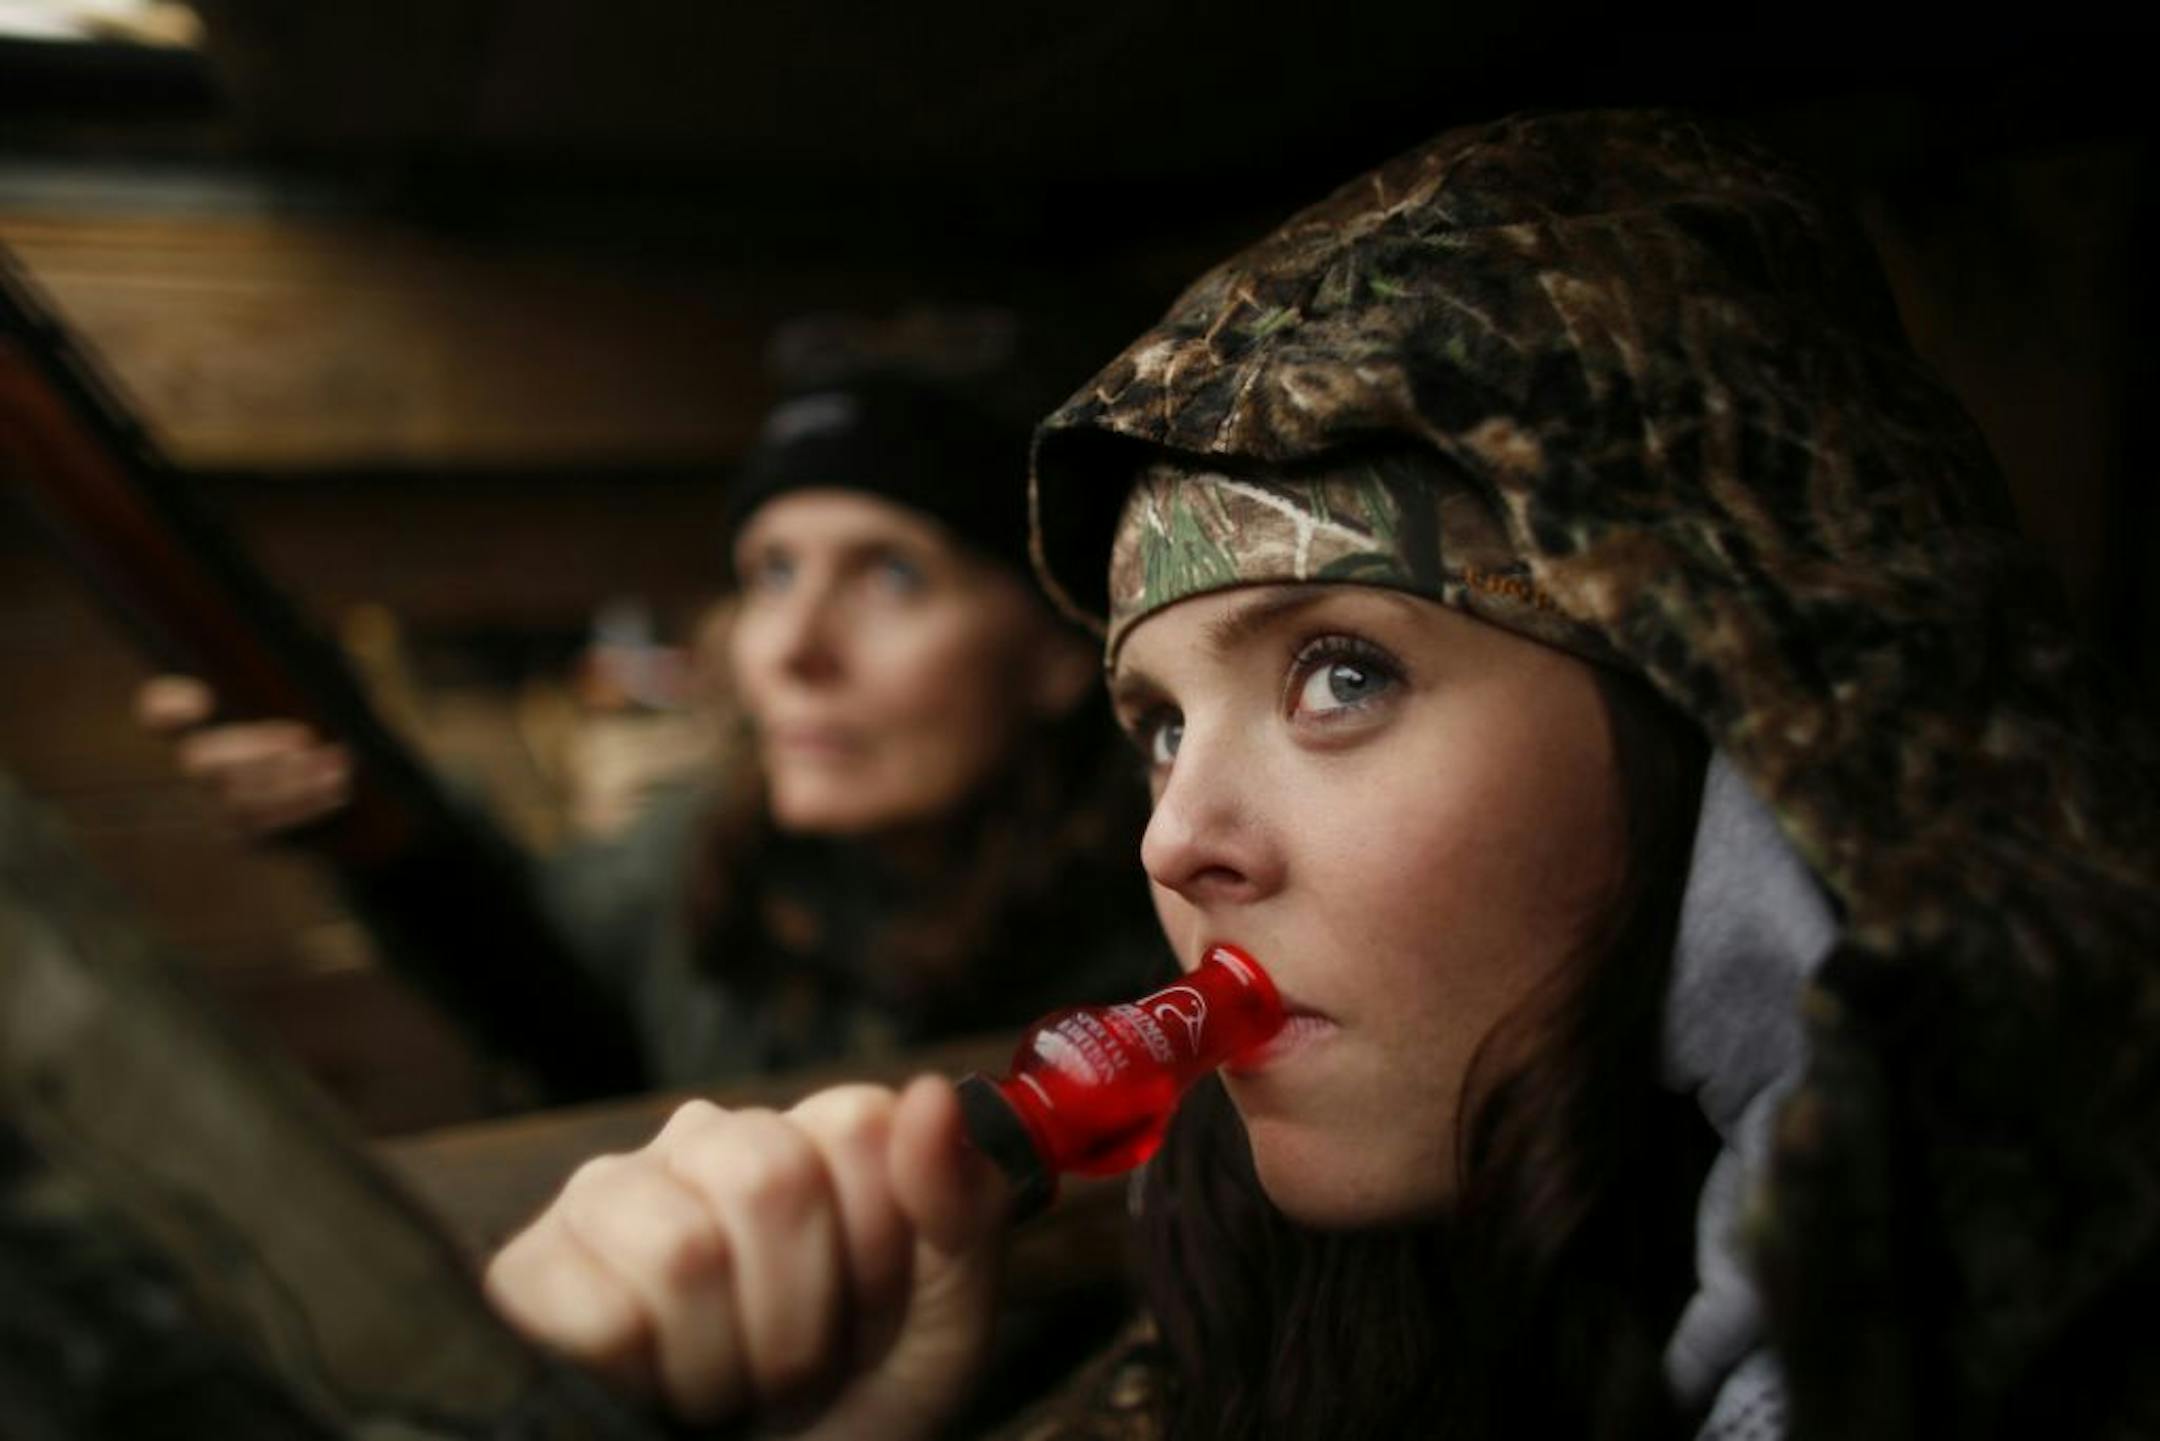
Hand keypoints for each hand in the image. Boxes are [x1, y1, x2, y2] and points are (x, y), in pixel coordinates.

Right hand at [136, 675, 351, 836]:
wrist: (349, 772)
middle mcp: (198, 761)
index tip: (204, 699)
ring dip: (289, 780)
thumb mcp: (318, 678)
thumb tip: (332, 633)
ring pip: (237, 798)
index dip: (168, 706)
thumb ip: (307, 660)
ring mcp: (218, 802)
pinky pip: (267, 824)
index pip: (157, 710)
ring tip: (335, 762)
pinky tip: (337, 786)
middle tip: (303, 738)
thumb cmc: (324, 708)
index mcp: (201, 715)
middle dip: (252, 750)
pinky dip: (304, 803)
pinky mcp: (247, 832)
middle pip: (201, 762)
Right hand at [484, 1075, 1010, 1438]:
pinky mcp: (529, 1268)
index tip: (871, 1313)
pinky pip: (601, 1312)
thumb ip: (962, 1211)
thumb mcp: (940, 1328)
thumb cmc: (849, 1410)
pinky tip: (649, 1390)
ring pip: (681, 1249)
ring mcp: (609, 1192)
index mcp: (814, 1136)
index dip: (880, 1247)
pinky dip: (645, 1382)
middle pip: (769, 1178)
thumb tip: (933, 1096)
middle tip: (793, 1369)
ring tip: (722, 1386)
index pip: (859, 1122)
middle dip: (801, 1315)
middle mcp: (708, 1138)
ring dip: (723, 1363)